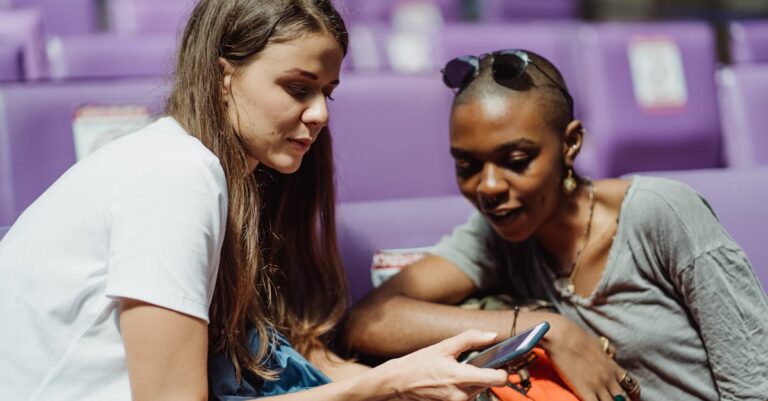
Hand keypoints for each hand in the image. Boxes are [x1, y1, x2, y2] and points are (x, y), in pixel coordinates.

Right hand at [375, 330, 507, 400]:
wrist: (399, 382)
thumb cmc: (419, 364)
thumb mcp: (443, 346)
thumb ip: (470, 339)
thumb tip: (492, 336)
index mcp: (461, 377)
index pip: (497, 379)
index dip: (502, 371)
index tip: (501, 364)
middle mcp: (461, 395)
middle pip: (488, 385)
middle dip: (484, 374)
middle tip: (472, 363)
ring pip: (477, 391)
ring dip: (473, 381)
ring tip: (457, 371)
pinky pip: (466, 397)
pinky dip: (464, 388)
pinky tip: (451, 381)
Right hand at [544, 316, 639, 400]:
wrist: (563, 336)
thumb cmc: (577, 337)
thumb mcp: (599, 344)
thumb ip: (608, 352)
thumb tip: (613, 355)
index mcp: (613, 367)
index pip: (631, 386)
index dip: (631, 395)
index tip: (627, 398)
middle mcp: (609, 378)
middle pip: (624, 399)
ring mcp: (598, 386)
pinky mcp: (585, 391)